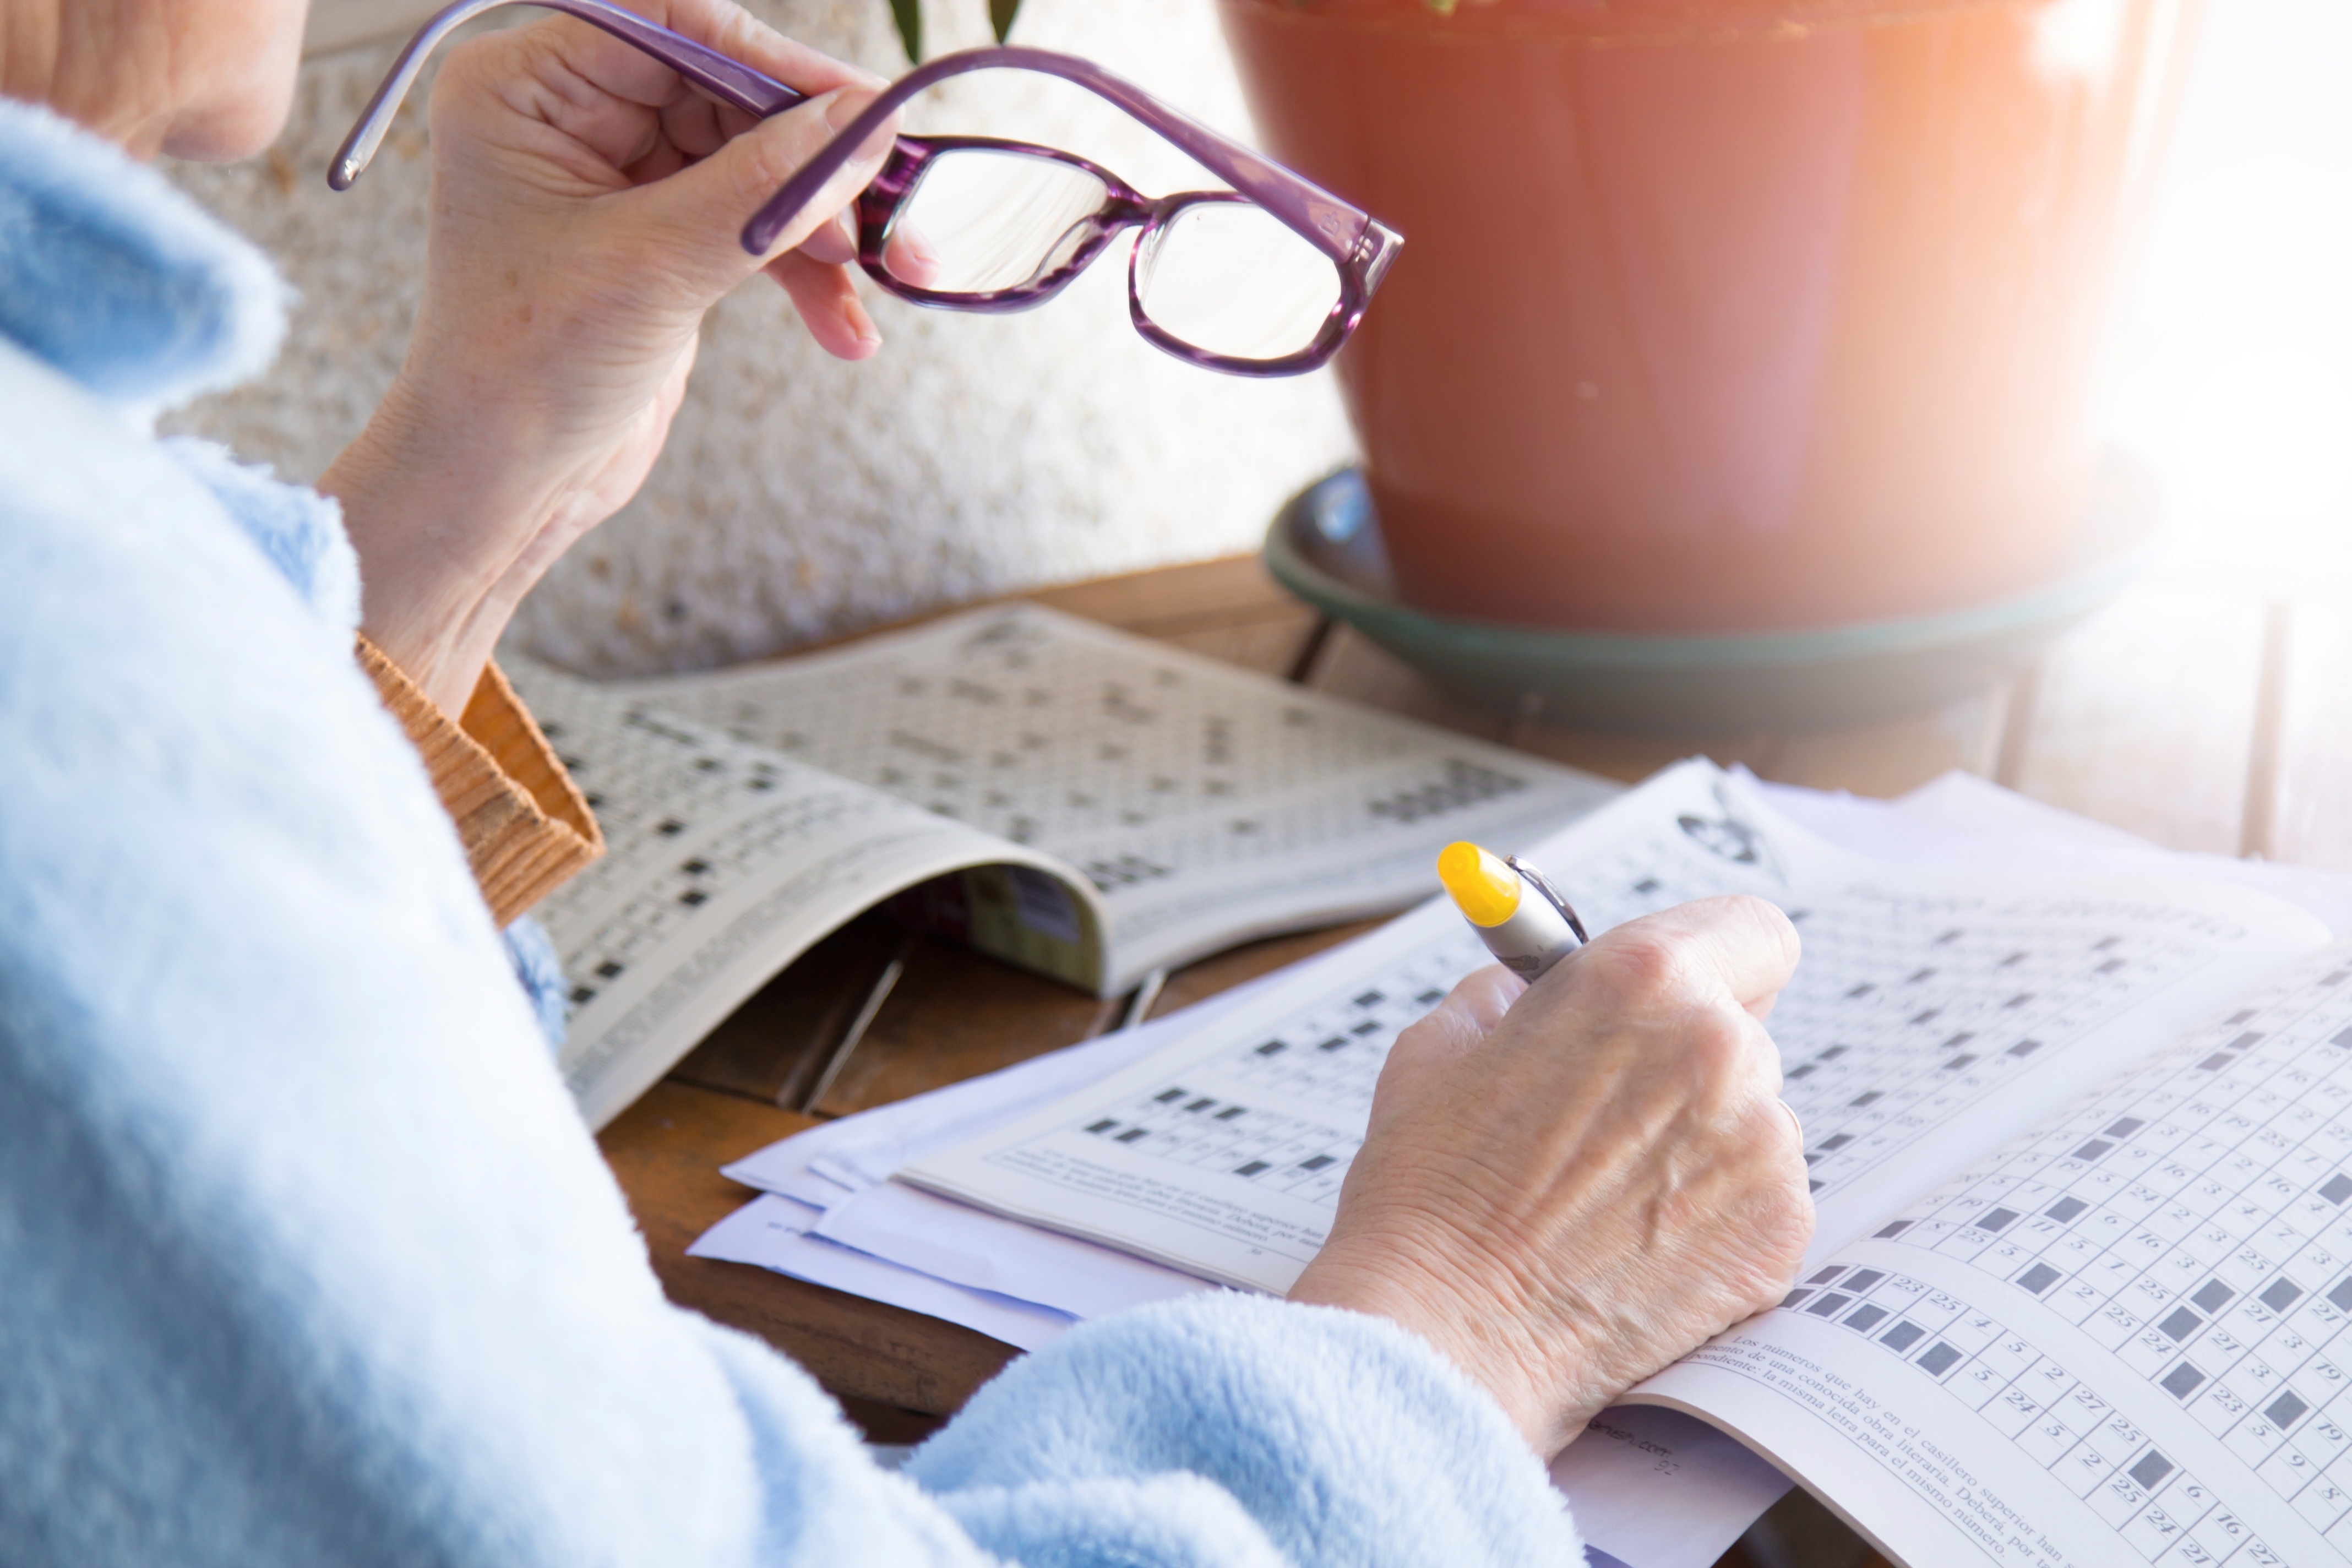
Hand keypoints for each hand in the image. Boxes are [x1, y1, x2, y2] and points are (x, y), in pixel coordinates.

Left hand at [320, 2, 914, 711]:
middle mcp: (567, 114)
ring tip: (872, 279)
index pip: (674, 24)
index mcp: (526, 88)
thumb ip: (766, 187)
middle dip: (809, 158)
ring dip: (818, 227)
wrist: (503, 485)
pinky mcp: (659, 234)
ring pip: (753, 163)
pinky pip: (753, 222)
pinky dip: (801, 270)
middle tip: (885, 203)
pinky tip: (844, 326)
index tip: (860, 106)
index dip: (773, 61)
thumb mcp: (657, 266)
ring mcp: (617, 175)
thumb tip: (866, 123)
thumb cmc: (529, 371)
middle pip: (727, 92)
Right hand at [1288, 896, 1811, 1456]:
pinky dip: (1714, 1215)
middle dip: (1686, 1058)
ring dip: (1701, 1139)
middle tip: (1610, 1113)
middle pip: (1746, 1026)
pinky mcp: (1780, 1233)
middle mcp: (1721, 1048)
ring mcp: (1764, 1147)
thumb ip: (1513, 993)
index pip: (1750, 929)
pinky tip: (1635, 1243)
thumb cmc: (1430, 1190)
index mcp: (1642, 978)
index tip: (1683, 990)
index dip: (1713, 959)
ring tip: (1608, 1194)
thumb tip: (1538, 985)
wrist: (1447, 1333)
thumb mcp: (1443, 1044)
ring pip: (1753, 1117)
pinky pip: (1762, 1197)